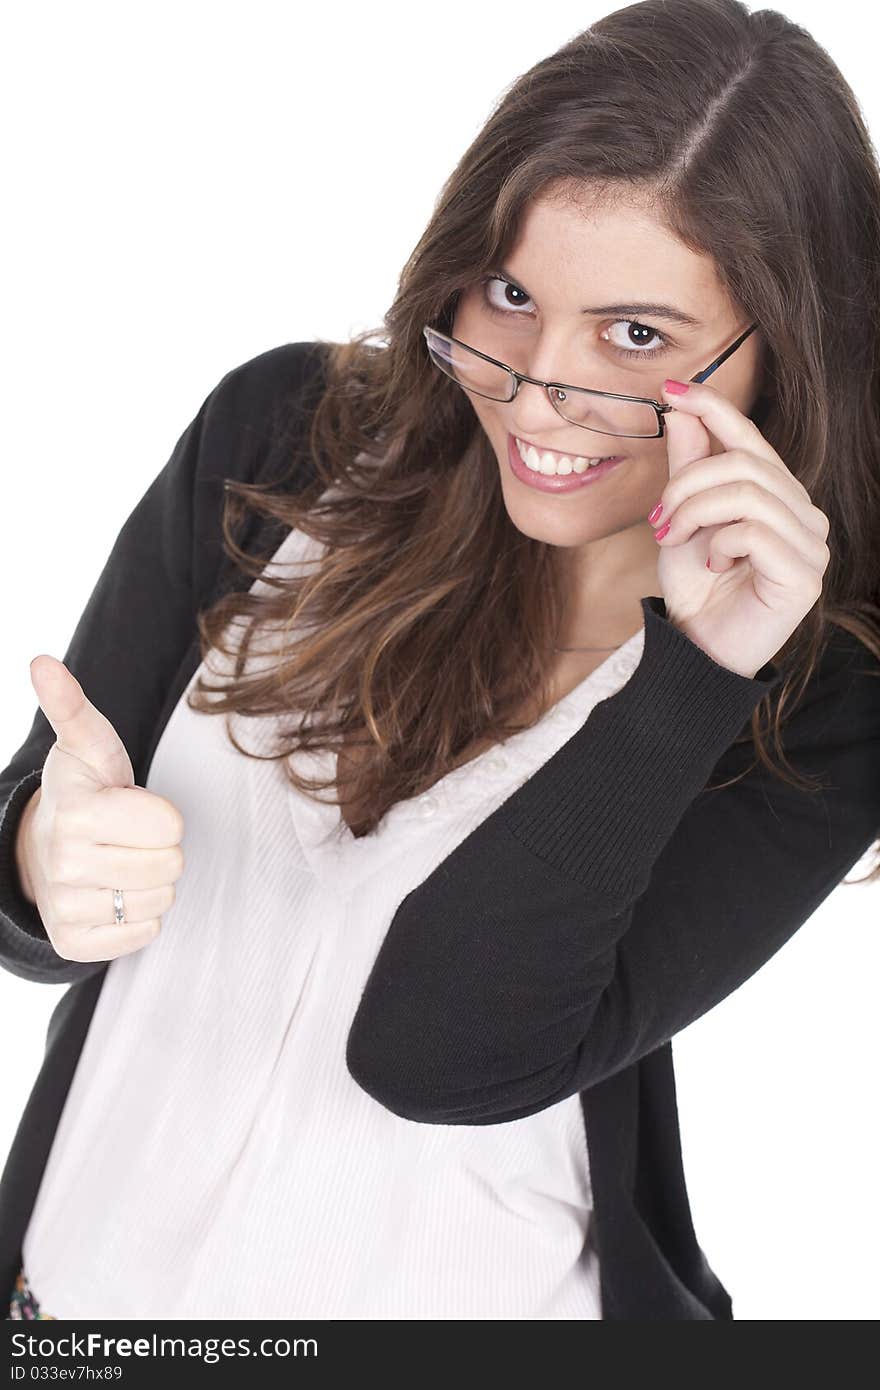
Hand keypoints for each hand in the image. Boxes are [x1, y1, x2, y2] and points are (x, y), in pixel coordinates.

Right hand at [22, 655, 185, 962]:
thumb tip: (41, 662)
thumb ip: (71, 705)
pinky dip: (139, 916)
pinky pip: (144, 933)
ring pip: (160, 900)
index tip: (132, 806)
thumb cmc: (86, 788)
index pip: (169, 824)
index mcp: (75, 813)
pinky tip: (115, 892)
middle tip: (130, 835)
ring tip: (122, 860)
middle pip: (170, 864)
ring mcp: (67, 907)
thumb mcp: (87, 743)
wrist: (46, 846)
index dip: (161, 813)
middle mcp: (65, 864)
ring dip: (151, 881)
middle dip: (159, 847)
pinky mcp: (75, 943)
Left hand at [649, 379, 830, 678]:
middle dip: (687, 486)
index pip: (750, 437)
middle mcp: (803, 512)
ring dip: (696, 514)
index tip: (670, 390)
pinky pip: (755, 531)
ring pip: (747, 493)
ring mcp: (811, 544)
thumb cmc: (696, 587)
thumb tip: (683, 410)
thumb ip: (688, 467)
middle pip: (744, 463)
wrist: (697, 649)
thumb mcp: (681, 518)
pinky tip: (715, 564)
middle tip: (659, 521)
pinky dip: (721, 542)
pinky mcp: (805, 575)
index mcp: (777, 493)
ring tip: (676, 541)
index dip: (714, 407)